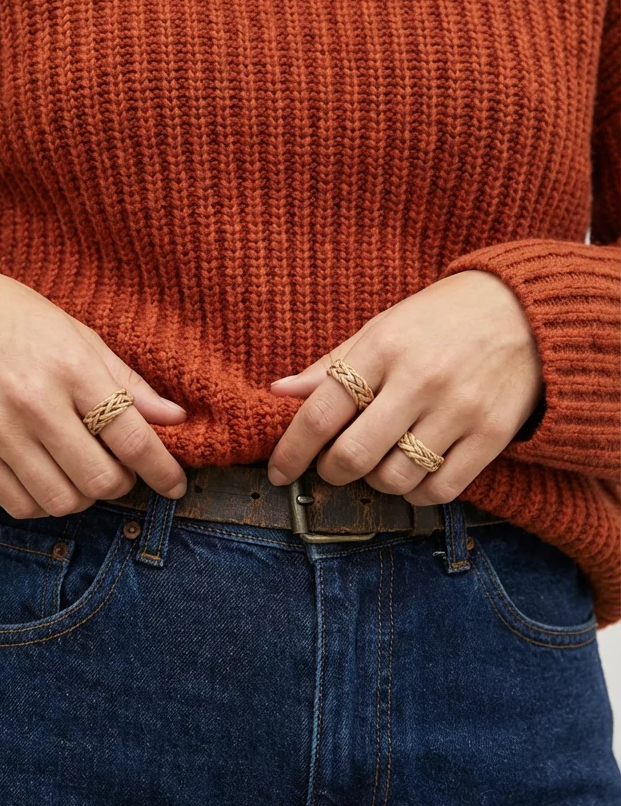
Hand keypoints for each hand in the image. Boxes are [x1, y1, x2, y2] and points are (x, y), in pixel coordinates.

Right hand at [0, 266, 187, 517]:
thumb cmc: (18, 320)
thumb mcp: (80, 336)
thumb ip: (128, 382)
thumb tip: (177, 418)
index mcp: (72, 368)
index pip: (131, 438)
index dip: (162, 470)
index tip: (175, 484)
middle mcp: (35, 403)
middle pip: (100, 480)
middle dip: (123, 484)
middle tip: (122, 467)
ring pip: (63, 501)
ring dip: (85, 496)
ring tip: (83, 470)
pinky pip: (20, 505)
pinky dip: (45, 502)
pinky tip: (49, 477)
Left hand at [266, 270, 543, 505]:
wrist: (526, 312)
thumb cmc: (441, 319)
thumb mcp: (382, 327)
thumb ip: (332, 364)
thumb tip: (279, 392)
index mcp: (383, 348)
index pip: (321, 413)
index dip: (291, 451)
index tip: (278, 472)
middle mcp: (419, 380)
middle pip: (354, 456)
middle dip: (331, 472)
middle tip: (332, 467)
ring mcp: (459, 410)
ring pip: (395, 480)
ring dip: (376, 482)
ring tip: (379, 462)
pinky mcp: (492, 435)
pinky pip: (441, 490)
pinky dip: (417, 494)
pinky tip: (414, 474)